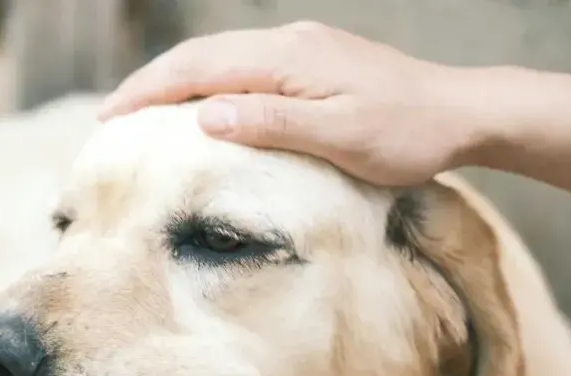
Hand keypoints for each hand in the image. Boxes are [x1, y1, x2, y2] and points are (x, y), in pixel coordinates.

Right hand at [98, 22, 493, 186]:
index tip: (108, 118)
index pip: (198, 69)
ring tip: (141, 112)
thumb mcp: (340, 138)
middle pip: (201, 55)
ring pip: (220, 57)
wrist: (462, 112)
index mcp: (287, 60)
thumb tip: (204, 115)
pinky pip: (242, 64)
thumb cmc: (406, 135)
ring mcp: (301, 47)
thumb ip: (272, 124)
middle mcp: (288, 43)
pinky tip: (199, 104)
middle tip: (109, 117)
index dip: (148, 92)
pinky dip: (207, 81)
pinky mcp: (313, 59)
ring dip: (176, 81)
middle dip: (150, 83)